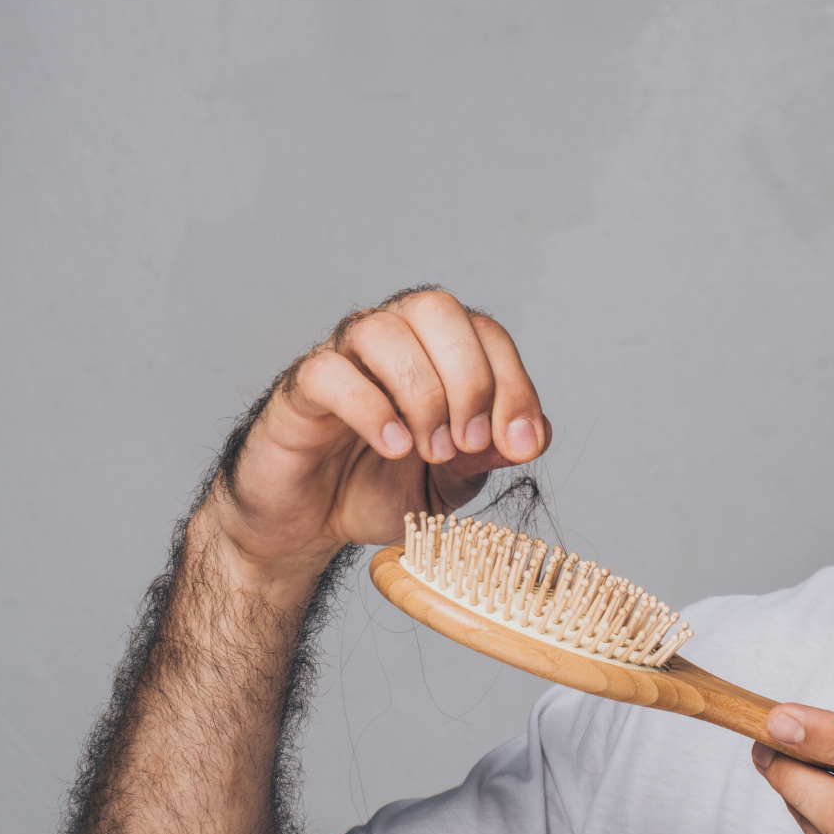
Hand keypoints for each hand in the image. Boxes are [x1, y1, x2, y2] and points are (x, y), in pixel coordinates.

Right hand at [209, 286, 548, 579]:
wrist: (311, 524)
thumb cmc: (380, 487)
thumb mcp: (453, 481)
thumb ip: (489, 453)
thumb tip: (533, 434)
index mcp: (436, 351)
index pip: (486, 333)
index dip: (512, 384)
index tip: (518, 444)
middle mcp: (391, 339)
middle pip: (436, 309)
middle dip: (468, 378)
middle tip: (467, 444)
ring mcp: (342, 358)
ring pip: (383, 330)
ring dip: (422, 393)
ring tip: (430, 451)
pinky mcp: (299, 389)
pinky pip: (329, 371)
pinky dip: (370, 408)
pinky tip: (393, 446)